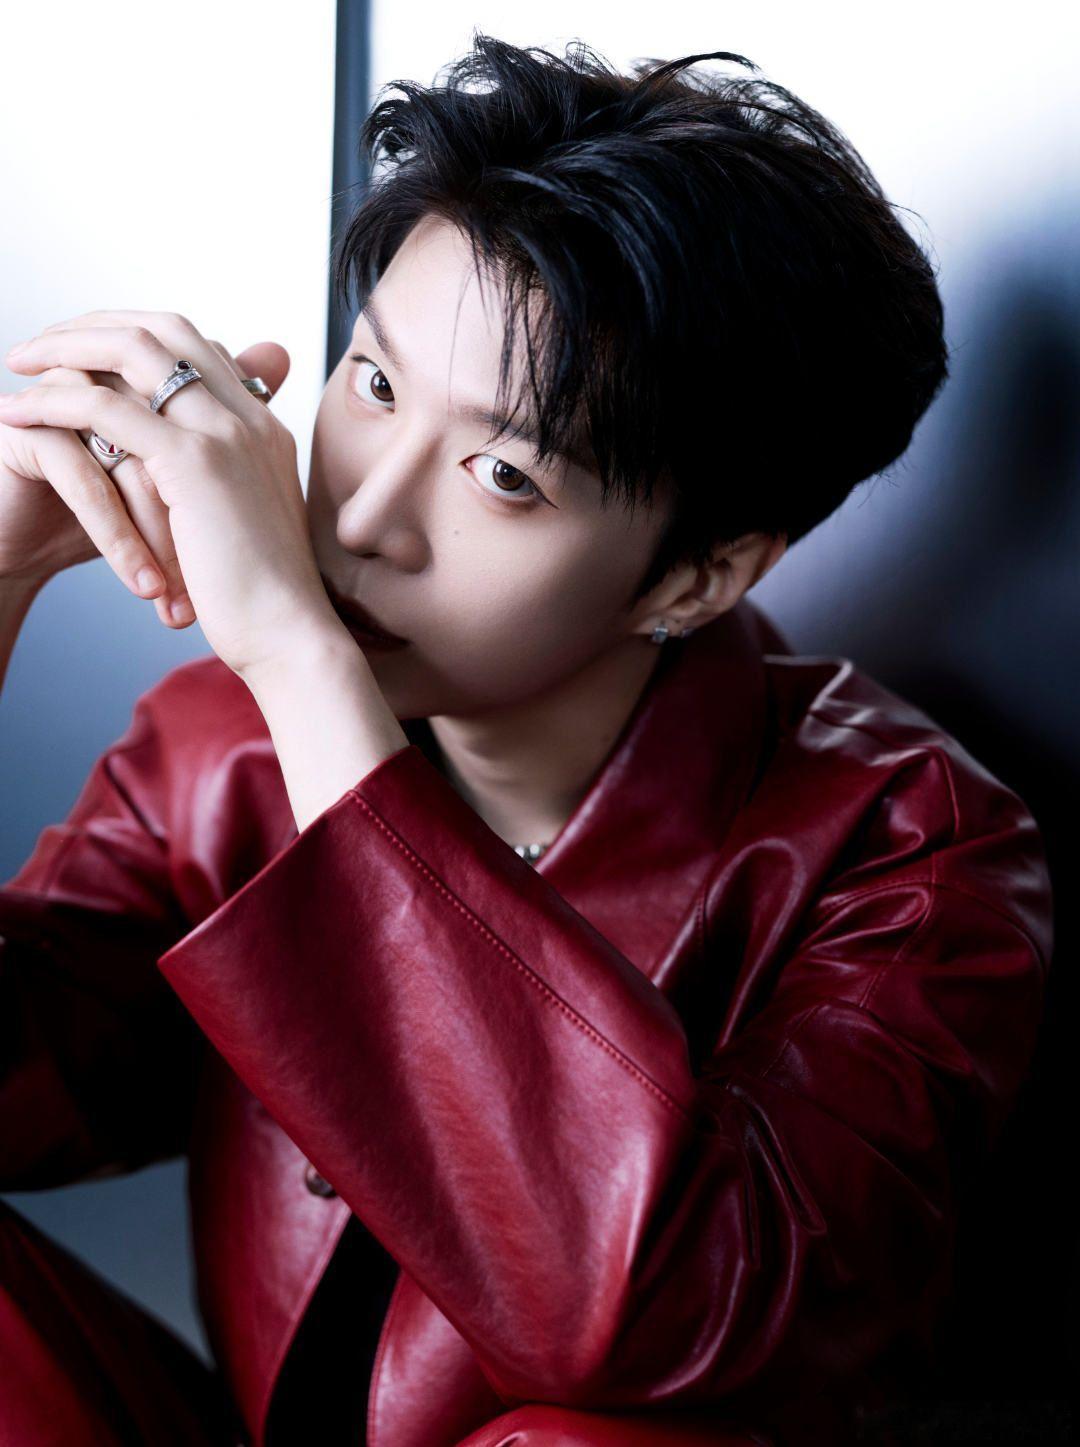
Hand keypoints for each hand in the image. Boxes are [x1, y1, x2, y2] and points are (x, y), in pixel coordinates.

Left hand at [0, 310, 343, 675]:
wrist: (291, 635)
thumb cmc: (267, 599)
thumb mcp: (247, 525)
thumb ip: (225, 489)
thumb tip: (185, 488)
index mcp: (264, 427)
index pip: (200, 346)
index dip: (139, 335)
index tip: (90, 351)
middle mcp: (249, 416)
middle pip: (166, 327)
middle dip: (97, 324)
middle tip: (45, 343)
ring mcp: (225, 433)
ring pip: (134, 350)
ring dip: (66, 347)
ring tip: (20, 362)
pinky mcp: (194, 463)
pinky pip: (107, 408)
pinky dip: (55, 402)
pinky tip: (19, 414)